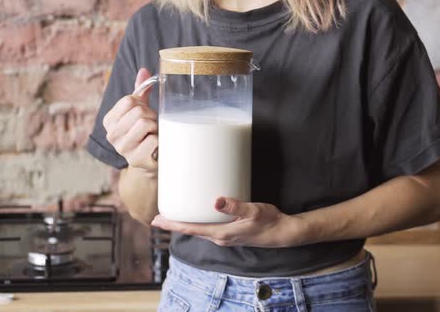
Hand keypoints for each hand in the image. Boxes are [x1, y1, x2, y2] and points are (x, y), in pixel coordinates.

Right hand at [103, 68, 157, 176]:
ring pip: (146, 124)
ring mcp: (122, 148)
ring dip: (156, 128)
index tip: (144, 114)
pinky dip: (159, 141)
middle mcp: (111, 134)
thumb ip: (140, 91)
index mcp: (108, 120)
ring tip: (153, 135)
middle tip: (152, 126)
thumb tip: (144, 70)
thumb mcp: (140, 110)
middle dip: (151, 116)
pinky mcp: (135, 159)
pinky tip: (155, 147)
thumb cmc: (144, 133)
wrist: (148, 161)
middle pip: (139, 112)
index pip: (129, 100)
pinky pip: (153, 139)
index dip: (143, 105)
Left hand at [151, 198, 303, 247]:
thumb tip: (217, 201)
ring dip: (185, 224)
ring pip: (199, 230)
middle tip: (158, 217)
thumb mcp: (253, 211)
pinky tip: (199, 216)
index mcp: (222, 234)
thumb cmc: (269, 221)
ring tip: (173, 216)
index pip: (191, 229)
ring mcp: (225, 237)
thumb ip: (235, 206)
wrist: (282, 232)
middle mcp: (220, 238)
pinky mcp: (231, 233)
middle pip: (191, 231)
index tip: (156, 220)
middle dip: (174, 224)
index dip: (172, 224)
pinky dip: (198, 223)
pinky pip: (209, 229)